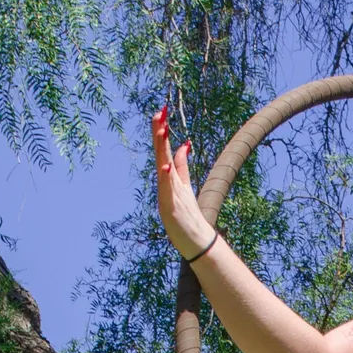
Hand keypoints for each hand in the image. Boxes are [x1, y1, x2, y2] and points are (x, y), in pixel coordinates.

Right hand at [152, 106, 212, 259]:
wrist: (194, 241)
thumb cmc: (187, 216)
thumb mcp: (184, 185)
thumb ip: (182, 166)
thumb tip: (184, 145)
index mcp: (171, 178)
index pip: (165, 150)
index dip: (162, 132)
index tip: (161, 111)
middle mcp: (167, 184)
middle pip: (162, 154)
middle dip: (160, 134)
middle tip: (158, 113)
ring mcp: (168, 195)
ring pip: (163, 168)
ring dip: (162, 150)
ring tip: (161, 131)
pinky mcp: (170, 208)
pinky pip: (168, 191)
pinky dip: (166, 178)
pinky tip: (165, 167)